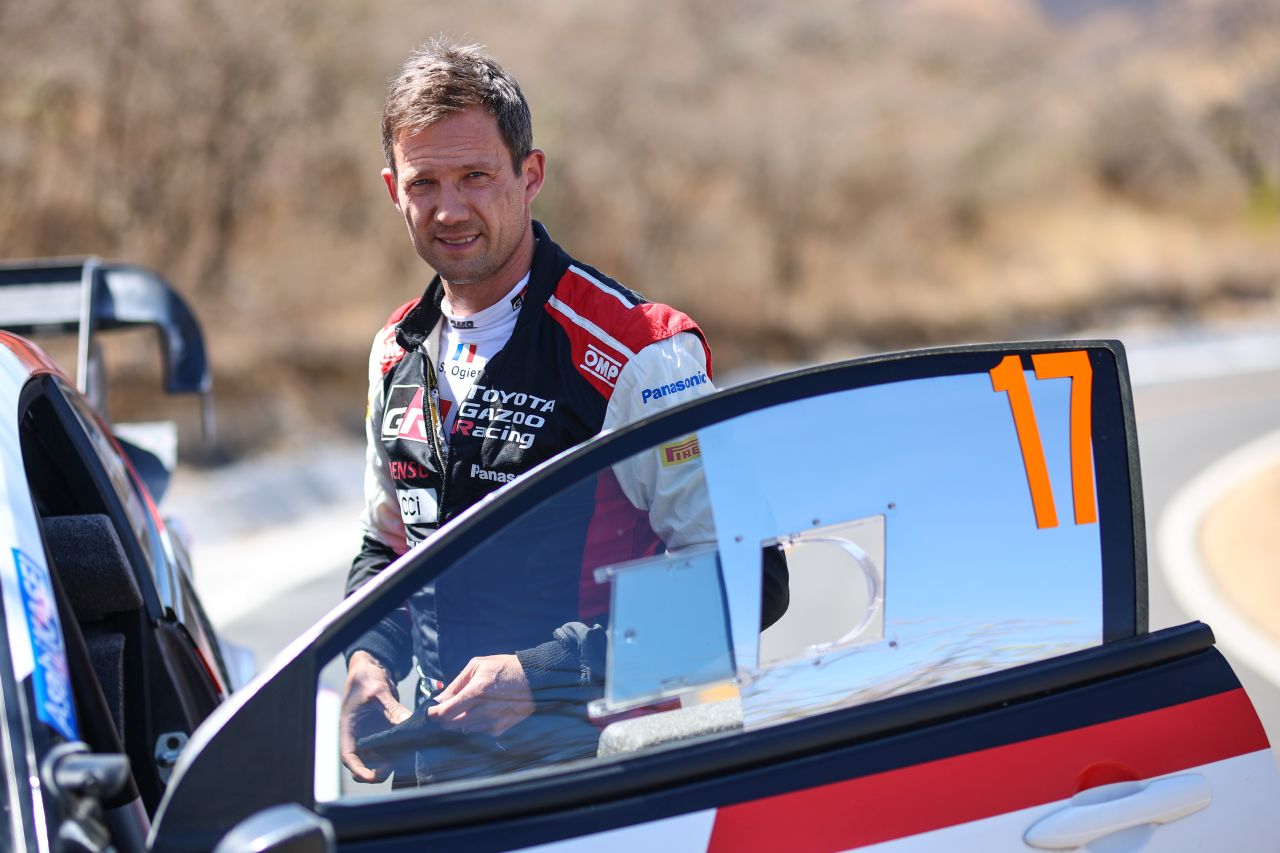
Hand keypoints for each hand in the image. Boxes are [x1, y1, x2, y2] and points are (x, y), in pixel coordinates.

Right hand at [339, 651, 411, 782]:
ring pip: (380, 758)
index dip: (358, 770)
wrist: (371, 668)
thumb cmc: (366, 678)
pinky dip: (401, 749)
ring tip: (409, 753)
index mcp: (349, 729)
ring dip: (392, 760)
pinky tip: (414, 745)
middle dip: (380, 768)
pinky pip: (391, 747)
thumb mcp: (379, 692)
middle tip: (399, 762)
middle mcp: (359, 736)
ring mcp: (371, 735)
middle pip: (366, 762)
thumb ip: (393, 709)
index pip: (349, 757)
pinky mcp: (384, 732)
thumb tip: (409, 724)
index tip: (371, 777)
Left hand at [429, 654, 533, 735]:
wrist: (534, 678)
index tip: (429, 711)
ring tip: (469, 705)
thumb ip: (455, 684)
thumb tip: (439, 700)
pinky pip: (477, 731)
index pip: (444, 714)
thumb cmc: (504, 668)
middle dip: (444, 717)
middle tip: (447, 706)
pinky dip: (474, 723)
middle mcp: (483, 711)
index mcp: (476, 693)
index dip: (432, 714)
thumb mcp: (477, 666)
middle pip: (450, 725)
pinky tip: (482, 709)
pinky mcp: (499, 729)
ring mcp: (492, 722)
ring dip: (460, 720)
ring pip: (463, 729)